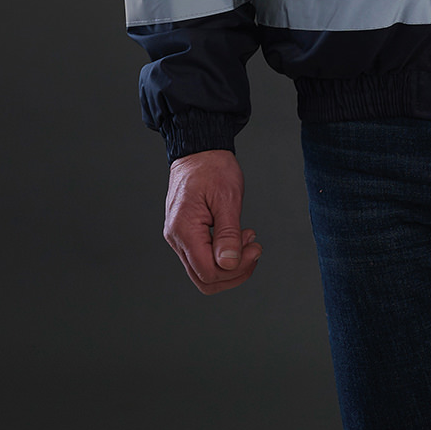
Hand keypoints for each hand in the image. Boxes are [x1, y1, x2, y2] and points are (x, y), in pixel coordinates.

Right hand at [163, 149, 262, 293]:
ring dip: (230, 264)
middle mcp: (176, 238)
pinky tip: (238, 238)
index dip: (234, 269)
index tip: (254, 249)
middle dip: (234, 272)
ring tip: (248, 241)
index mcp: (184, 229)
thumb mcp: (227, 198)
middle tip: (254, 249)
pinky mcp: (185, 235)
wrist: (199, 150)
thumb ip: (227, 234)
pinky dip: (223, 254)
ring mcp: (179, 238)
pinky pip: (203, 257)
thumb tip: (229, 264)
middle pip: (204, 278)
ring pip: (203, 272)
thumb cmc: (212, 167)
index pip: (207, 272)